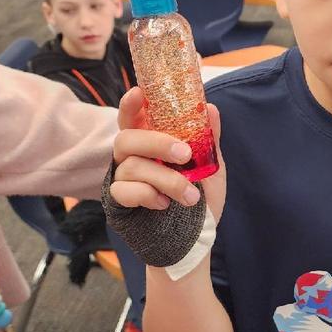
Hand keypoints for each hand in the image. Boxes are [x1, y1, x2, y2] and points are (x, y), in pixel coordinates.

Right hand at [110, 87, 226, 219]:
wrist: (198, 238)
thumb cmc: (202, 199)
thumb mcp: (212, 167)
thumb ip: (208, 139)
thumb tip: (210, 108)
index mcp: (150, 142)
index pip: (133, 117)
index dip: (131, 104)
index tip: (139, 93)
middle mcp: (132, 156)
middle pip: (127, 138)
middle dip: (157, 143)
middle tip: (185, 154)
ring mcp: (123, 178)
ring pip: (133, 166)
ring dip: (167, 179)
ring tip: (190, 195)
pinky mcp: (119, 202)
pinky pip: (124, 191)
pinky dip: (149, 195)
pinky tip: (165, 204)